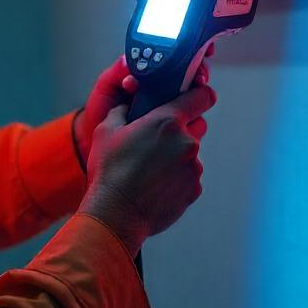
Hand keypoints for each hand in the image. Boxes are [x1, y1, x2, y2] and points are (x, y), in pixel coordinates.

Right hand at [79, 83, 216, 256]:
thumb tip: (128, 107)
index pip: (201, 97)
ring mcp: (193, 167)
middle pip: (197, 125)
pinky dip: (177, 178)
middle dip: (182, 127)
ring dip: (177, 156)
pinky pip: (189, 176)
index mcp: (167, 121)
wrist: (117, 214)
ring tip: (151, 169)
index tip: (196, 96)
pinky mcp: (194, 189)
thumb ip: (122, 111)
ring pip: (190, 154)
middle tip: (159, 138)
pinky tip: (155, 185)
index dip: (200, 94)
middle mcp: (187, 142)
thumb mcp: (106, 130)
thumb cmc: (109, 170)